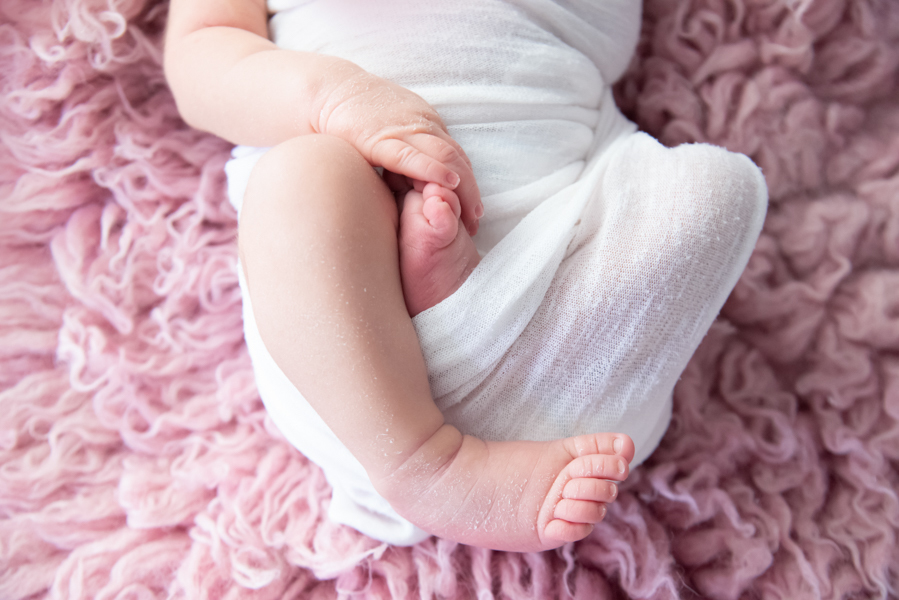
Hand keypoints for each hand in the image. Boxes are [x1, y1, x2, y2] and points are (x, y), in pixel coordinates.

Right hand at [315, 66, 480, 234]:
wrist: (327, 90)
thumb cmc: (353, 116)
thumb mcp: (390, 131)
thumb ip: (405, 150)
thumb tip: (413, 182)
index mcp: (424, 123)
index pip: (455, 155)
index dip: (468, 182)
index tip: (473, 209)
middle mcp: (421, 125)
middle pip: (457, 158)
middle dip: (471, 191)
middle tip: (476, 219)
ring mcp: (402, 131)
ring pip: (445, 157)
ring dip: (462, 187)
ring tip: (470, 214)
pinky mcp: (380, 140)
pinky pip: (412, 157)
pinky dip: (434, 169)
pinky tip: (448, 184)